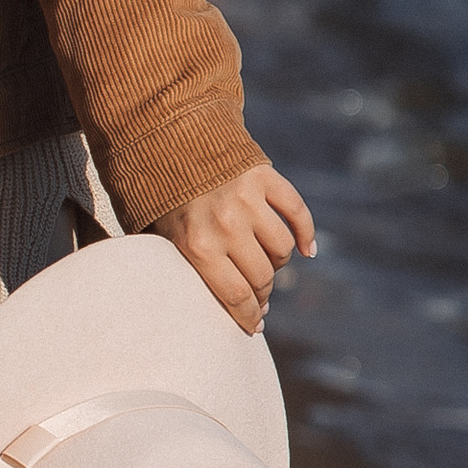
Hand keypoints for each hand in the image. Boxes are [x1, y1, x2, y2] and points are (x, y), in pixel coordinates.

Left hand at [151, 164, 316, 334]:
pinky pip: (297, 213)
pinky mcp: (264, 178)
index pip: (236, 296)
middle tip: (259, 300)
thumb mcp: (161, 240)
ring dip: (277, 263)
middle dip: (262, 295)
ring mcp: (248, 200)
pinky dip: (306, 234)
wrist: (165, 141)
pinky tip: (307, 250)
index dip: (249, 316)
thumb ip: (185, 270)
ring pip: (282, 250)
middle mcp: (225, 225)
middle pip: (262, 277)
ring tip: (265, 265)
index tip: (254, 326)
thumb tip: (219, 306)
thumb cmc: (160, 200)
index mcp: (197, 246)